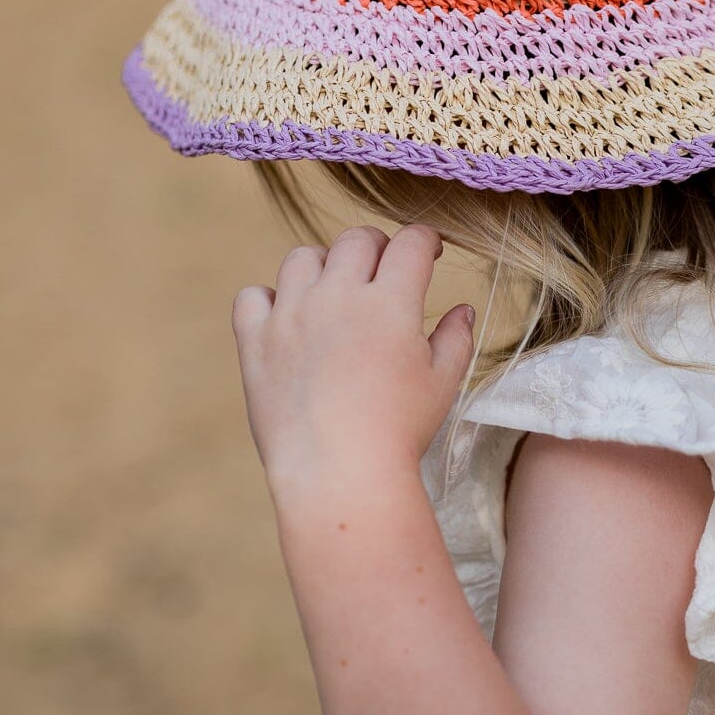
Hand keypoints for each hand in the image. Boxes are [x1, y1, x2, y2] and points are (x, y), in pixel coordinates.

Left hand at [230, 224, 475, 501]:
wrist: (338, 474)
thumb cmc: (399, 432)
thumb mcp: (442, 384)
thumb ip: (455, 338)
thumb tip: (462, 309)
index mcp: (389, 303)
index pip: (411, 243)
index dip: (426, 240)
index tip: (429, 253)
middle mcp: (337, 297)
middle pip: (356, 240)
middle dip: (378, 246)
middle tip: (384, 269)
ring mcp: (291, 315)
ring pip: (302, 258)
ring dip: (324, 266)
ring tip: (333, 293)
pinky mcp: (256, 342)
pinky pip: (252, 297)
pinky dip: (269, 300)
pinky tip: (287, 320)